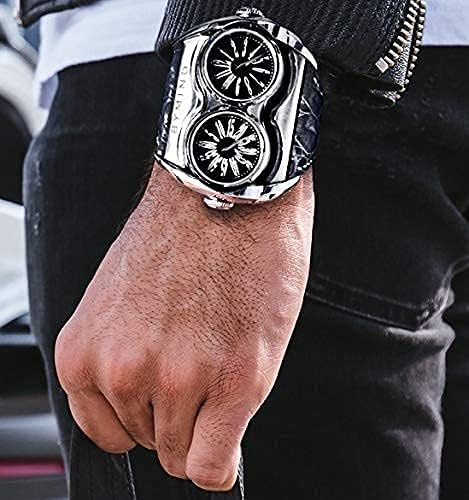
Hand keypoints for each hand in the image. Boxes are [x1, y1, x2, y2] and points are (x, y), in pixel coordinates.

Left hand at [55, 164, 313, 490]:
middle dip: (177, 417)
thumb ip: (122, 357)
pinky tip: (230, 436)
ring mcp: (182, 379)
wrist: (225, 190)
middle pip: (150, 441)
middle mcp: (126, 371)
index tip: (164, 410)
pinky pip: (214, 466)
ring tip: (222, 367)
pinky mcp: (237, 381)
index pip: (106, 431)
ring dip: (205, 424)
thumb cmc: (180, 233)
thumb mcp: (120, 298)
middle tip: (202, 371)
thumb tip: (145, 404)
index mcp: (87, 351)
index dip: (142, 421)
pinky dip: (221, 462)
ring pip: (185, 453)